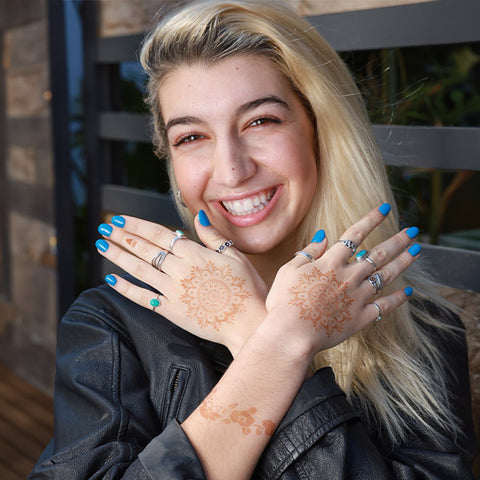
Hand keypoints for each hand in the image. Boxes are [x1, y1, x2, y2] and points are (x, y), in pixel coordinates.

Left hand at [96, 213, 267, 355]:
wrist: (248, 323)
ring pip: (139, 270)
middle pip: (144, 249)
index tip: (120, 219)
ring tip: (102, 246)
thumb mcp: (235, 256)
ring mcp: (172, 291)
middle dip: (122, 236)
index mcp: (194, 254)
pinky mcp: (170, 311)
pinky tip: (111, 279)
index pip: (158, 234)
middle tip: (105, 227)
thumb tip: (198, 215)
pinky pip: (143, 297)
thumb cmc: (247, 289)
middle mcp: (179, 270)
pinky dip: (126, 288)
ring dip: (118, 256)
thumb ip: (213, 236)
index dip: (136, 225)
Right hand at [264, 204, 418, 356]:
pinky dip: (398, 298)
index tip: (384, 208)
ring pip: (386, 276)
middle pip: (378, 254)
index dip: (370, 220)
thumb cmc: (285, 301)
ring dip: (403, 262)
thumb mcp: (289, 269)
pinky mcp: (361, 317)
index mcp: (331, 262)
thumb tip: (323, 236)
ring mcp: (357, 297)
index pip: (354, 235)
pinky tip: (409, 291)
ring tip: (418, 251)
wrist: (292, 334)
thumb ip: (309, 252)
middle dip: (397, 240)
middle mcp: (349, 276)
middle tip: (413, 230)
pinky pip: (384, 306)